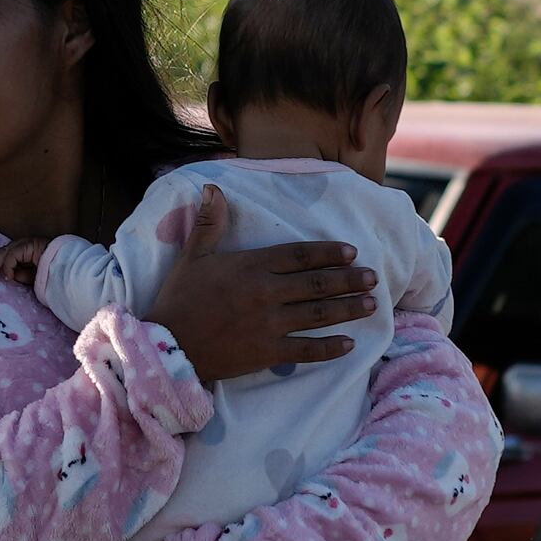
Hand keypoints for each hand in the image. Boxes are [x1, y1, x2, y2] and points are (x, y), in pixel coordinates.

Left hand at [0, 236, 48, 285]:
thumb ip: (20, 274)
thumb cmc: (52, 272)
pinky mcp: (29, 245)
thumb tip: (8, 275)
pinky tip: (8, 277)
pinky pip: (13, 255)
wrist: (66, 267)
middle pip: (2, 250)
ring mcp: (27, 243)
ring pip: (5, 253)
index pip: (6, 250)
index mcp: (25, 249)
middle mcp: (25, 243)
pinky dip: (8, 266)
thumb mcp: (32, 276)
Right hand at [140, 192, 376, 382]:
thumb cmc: (179, 299)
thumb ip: (209, 223)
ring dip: (348, 308)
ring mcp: (269, 325)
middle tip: (373, 277)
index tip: (352, 251)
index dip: (328, 252)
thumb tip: (213, 188)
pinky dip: (330, 348)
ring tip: (371, 304)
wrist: (167, 346)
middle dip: (349, 280)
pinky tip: (350, 343)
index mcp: (251, 266)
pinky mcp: (267, 353)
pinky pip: (306, 350)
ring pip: (318, 314)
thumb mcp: (192, 256)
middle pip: (317, 284)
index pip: (299, 256)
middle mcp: (266, 293)